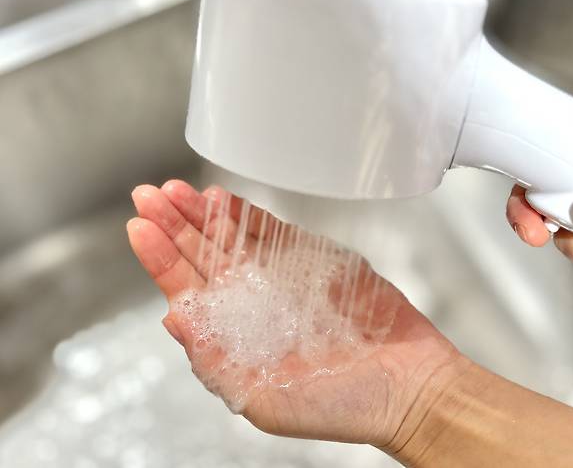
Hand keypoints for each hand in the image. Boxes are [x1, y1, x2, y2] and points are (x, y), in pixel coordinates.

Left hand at [126, 180, 465, 448]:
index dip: (162, 259)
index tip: (139, 228)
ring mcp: (284, 280)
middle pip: (205, 257)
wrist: (407, 388)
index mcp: (236, 338)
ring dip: (205, 215)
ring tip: (179, 191)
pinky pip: (275, 233)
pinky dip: (249, 215)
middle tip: (149, 196)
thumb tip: (173, 317)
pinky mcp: (315, 262)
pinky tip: (225, 201)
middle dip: (175, 225)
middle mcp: (256, 305)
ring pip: (235, 239)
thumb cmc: (342, 406)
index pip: (188, 290)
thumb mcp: (264, 400)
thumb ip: (214, 359)